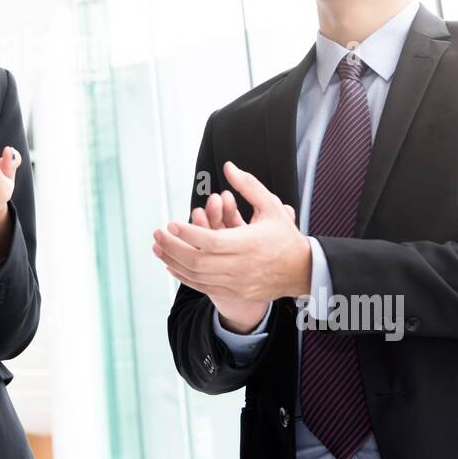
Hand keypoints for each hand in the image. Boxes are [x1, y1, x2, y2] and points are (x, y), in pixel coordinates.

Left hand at [153, 161, 310, 327]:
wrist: (300, 270)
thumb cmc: (284, 235)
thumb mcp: (271, 206)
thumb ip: (248, 186)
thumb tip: (227, 166)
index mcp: (250, 243)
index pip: (212, 241)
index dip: (189, 233)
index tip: (171, 223)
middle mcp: (242, 266)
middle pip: (198, 261)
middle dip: (173, 247)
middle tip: (156, 233)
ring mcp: (237, 283)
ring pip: (197, 276)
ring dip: (173, 262)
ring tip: (157, 247)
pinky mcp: (234, 293)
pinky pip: (203, 287)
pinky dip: (184, 277)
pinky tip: (171, 265)